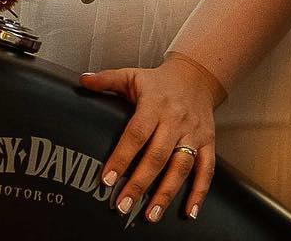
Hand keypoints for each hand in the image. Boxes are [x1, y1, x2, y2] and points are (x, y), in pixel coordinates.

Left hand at [79, 53, 226, 222]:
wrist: (196, 76)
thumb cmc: (159, 82)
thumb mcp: (132, 75)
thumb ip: (107, 79)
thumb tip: (82, 81)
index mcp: (154, 105)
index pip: (136, 134)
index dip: (122, 157)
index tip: (107, 179)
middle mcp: (175, 120)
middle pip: (157, 155)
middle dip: (140, 183)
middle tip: (123, 205)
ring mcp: (193, 133)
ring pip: (181, 166)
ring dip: (166, 193)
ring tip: (151, 215)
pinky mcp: (208, 142)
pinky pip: (206, 169)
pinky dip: (200, 192)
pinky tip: (189, 212)